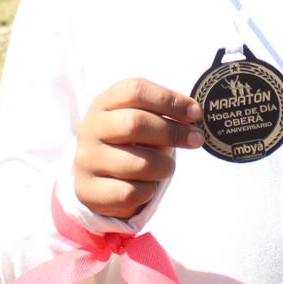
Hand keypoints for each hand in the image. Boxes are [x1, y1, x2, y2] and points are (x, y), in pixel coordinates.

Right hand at [73, 79, 202, 218]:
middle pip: (135, 122)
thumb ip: (163, 114)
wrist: (98, 177)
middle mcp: (90, 128)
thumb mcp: (141, 120)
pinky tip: (148, 186)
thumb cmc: (130, 142)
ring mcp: (86, 159)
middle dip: (172, 132)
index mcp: (104, 103)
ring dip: (164, 166)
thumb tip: (193, 114)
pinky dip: (149, 190)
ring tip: (166, 167)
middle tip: (196, 139)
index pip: (135, 91)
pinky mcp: (88, 190)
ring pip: (139, 163)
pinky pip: (131, 192)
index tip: (195, 113)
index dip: (169, 100)